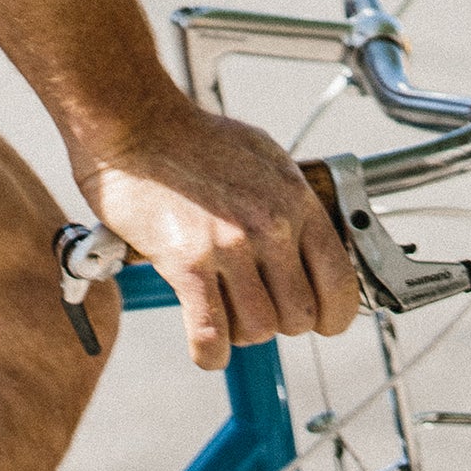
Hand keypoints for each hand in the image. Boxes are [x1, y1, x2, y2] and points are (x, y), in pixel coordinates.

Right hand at [77, 100, 359, 369]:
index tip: (319, 320)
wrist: (130, 119)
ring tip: (221, 309)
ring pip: (258, 329)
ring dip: (240, 331)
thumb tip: (309, 240)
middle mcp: (270, 224)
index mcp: (294, 199)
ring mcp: (229, 244)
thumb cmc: (189, 135)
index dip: (333, 314)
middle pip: (298, 316)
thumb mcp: (261, 154)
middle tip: (252, 304)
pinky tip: (205, 345)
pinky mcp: (187, 261)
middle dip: (278, 320)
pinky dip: (210, 352)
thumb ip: (288, 200)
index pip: (340, 282)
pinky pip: (212, 335)